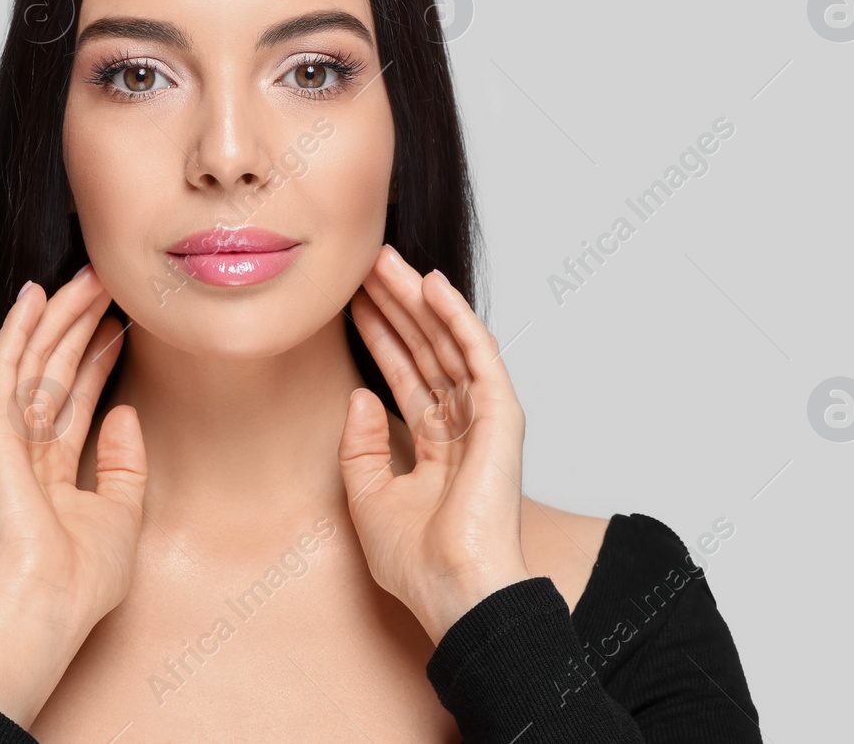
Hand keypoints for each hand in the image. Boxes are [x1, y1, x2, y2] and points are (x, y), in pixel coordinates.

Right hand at [0, 265, 144, 725]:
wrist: (46, 610)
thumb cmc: (79, 583)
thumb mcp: (123, 516)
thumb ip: (124, 464)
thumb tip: (125, 412)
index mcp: (53, 470)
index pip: (77, 396)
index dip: (99, 354)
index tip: (124, 318)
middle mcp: (28, 449)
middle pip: (55, 369)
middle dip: (80, 323)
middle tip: (106, 278)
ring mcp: (8, 441)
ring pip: (34, 361)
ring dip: (59, 316)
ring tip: (85, 275)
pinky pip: (4, 373)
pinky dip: (17, 332)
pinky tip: (33, 298)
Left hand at [338, 244, 532, 644]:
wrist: (455, 593)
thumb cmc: (419, 564)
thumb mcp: (368, 498)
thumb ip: (361, 446)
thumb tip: (360, 394)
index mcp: (438, 446)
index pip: (405, 375)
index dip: (379, 336)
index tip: (350, 301)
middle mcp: (463, 427)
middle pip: (424, 350)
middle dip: (395, 305)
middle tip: (365, 263)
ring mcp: (484, 419)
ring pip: (446, 343)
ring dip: (417, 299)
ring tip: (385, 260)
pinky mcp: (502, 417)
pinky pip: (477, 355)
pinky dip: (456, 318)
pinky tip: (432, 285)